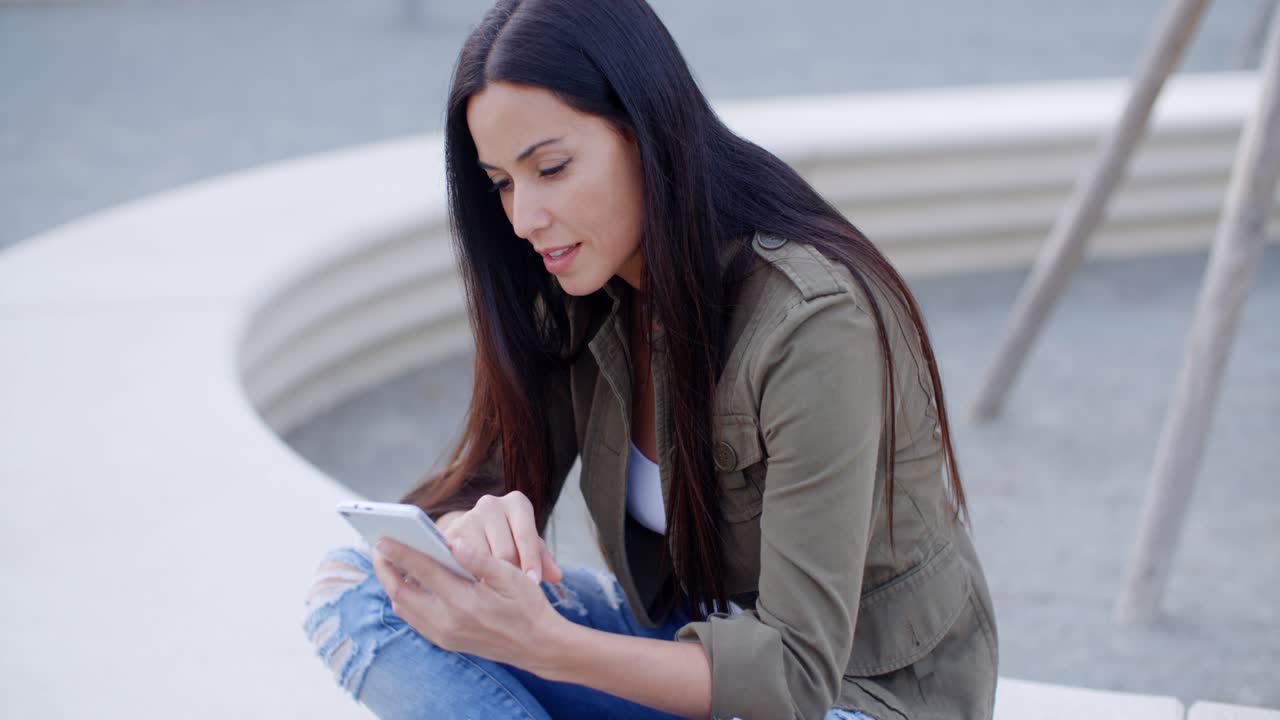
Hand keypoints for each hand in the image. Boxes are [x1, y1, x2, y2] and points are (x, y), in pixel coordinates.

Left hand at [371, 536, 567, 672]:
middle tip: (379, 547)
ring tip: (390, 562)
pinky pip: (413, 619)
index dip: (400, 552)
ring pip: (403, 608)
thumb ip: (480, 559)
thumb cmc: (527, 606)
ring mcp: (444, 635)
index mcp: (465, 602)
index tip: (382, 538)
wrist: (538, 647)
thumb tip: (454, 541)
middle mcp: (449, 622)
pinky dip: (405, 600)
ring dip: (392, 584)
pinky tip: (410, 583)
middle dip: (385, 569)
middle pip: (400, 593)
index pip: (423, 571)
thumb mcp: (512, 577)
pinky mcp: (445, 642)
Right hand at [439, 491, 561, 583]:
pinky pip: (459, 561)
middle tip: (510, 592)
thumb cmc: (510, 541)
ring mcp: (467, 517)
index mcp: (516, 503)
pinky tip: (474, 588)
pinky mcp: (447, 534)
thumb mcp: (529, 548)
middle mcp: (490, 504)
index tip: (534, 583)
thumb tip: (556, 576)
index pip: (526, 534)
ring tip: (492, 593)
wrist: (475, 535)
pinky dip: (467, 576)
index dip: (531, 561)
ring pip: (481, 558)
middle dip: (509, 574)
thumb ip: (543, 560)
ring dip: (487, 578)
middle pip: (504, 550)